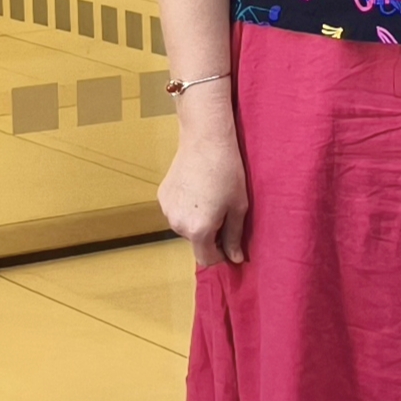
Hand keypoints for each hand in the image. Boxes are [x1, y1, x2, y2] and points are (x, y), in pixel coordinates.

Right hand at [157, 95, 248, 265]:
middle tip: (225, 212)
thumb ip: (235, 237)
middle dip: (211, 235)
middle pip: (196, 242)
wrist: (205, 140)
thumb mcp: (238, 207)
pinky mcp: (162, 196)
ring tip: (212, 198)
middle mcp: (177, 224)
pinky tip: (199, 189)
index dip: (220, 255)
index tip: (231, 243)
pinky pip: (177, 212)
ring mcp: (166, 210)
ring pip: (185, 227)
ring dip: (198, 221)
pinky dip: (188, 208)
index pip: (206, 259)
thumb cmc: (228, 172)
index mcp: (198, 230)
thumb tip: (235, 259)